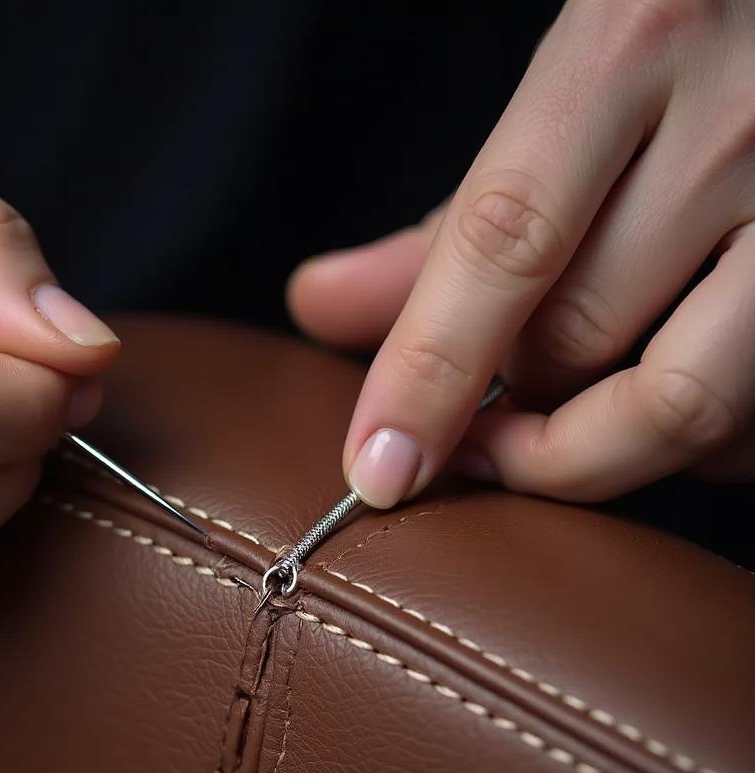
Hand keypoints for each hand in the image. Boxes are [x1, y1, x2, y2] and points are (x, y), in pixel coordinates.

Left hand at [289, 0, 754, 506]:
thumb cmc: (674, 48)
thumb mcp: (554, 103)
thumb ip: (443, 224)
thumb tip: (320, 305)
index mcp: (628, 45)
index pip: (502, 244)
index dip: (428, 375)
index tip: (378, 466)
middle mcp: (738, 119)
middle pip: (580, 343)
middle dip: (509, 410)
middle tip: (484, 418)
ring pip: (682, 400)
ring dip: (595, 445)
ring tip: (561, 421)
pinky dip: (691, 448)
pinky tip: (652, 402)